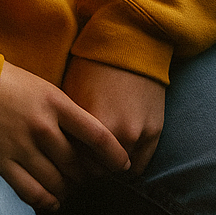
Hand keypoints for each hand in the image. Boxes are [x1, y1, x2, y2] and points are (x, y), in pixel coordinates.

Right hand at [0, 61, 129, 211]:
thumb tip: (87, 139)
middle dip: (88, 176)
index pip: (97, 135)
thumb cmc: (6, 80)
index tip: (123, 165)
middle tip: (90, 177)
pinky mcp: (2, 162)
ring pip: (58, 182)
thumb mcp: (42, 86)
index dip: (115, 155)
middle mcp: (42, 126)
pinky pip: (32, 193)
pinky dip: (48, 201)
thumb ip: (64, 111)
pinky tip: (53, 199)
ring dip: (68, 189)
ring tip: (70, 187)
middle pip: (78, 164)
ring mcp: (21, 146)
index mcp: (55, 102)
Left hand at [62, 58, 165, 176]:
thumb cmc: (94, 65)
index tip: (65, 157)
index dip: (69, 162)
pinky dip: (126, 163)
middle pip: (97, 172)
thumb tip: (60, 151)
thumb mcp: (71, 94)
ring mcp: (140, 135)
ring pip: (118, 171)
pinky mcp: (155, 132)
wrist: (131, 42)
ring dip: (108, 166)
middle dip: (87, 167)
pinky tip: (115, 155)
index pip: (76, 164)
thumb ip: (68, 128)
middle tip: (80, 159)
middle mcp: (119, 135)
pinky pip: (139, 166)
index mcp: (93, 125)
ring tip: (98, 155)